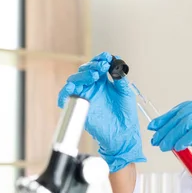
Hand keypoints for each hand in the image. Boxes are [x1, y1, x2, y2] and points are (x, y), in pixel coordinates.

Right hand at [57, 52, 145, 172]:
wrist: (124, 135)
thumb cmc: (126, 116)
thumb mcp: (126, 93)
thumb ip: (119, 79)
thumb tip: (116, 64)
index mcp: (103, 83)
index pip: (97, 66)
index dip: (100, 59)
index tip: (106, 57)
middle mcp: (92, 88)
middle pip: (85, 70)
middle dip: (92, 65)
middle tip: (102, 66)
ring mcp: (85, 96)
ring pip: (74, 80)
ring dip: (82, 75)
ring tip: (94, 75)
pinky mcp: (79, 107)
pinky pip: (66, 97)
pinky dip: (65, 92)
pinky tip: (73, 87)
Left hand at [147, 98, 191, 192]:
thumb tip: (172, 135)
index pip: (184, 108)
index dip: (167, 117)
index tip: (154, 126)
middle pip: (183, 114)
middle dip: (166, 127)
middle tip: (155, 139)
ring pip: (187, 122)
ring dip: (172, 135)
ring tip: (163, 145)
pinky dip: (184, 139)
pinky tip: (177, 146)